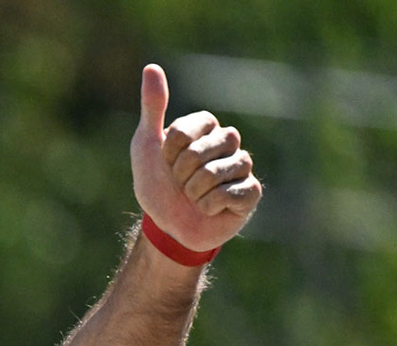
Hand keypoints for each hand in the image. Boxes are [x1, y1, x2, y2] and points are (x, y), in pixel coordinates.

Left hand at [130, 64, 261, 253]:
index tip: (166, 163)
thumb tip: (151, 67)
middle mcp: (228, 142)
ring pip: (218, 172)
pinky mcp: (250, 192)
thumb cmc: (157, 185)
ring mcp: (242, 166)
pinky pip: (233, 192)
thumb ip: (152, 107)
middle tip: (180, 184)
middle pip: (205, 150)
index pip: (187, 130)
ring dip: (194, 191)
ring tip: (193, 197)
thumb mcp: (146, 145)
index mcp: (206, 127)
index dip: (170, 153)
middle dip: (182, 173)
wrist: (166, 227)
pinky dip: (211, 205)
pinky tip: (209, 208)